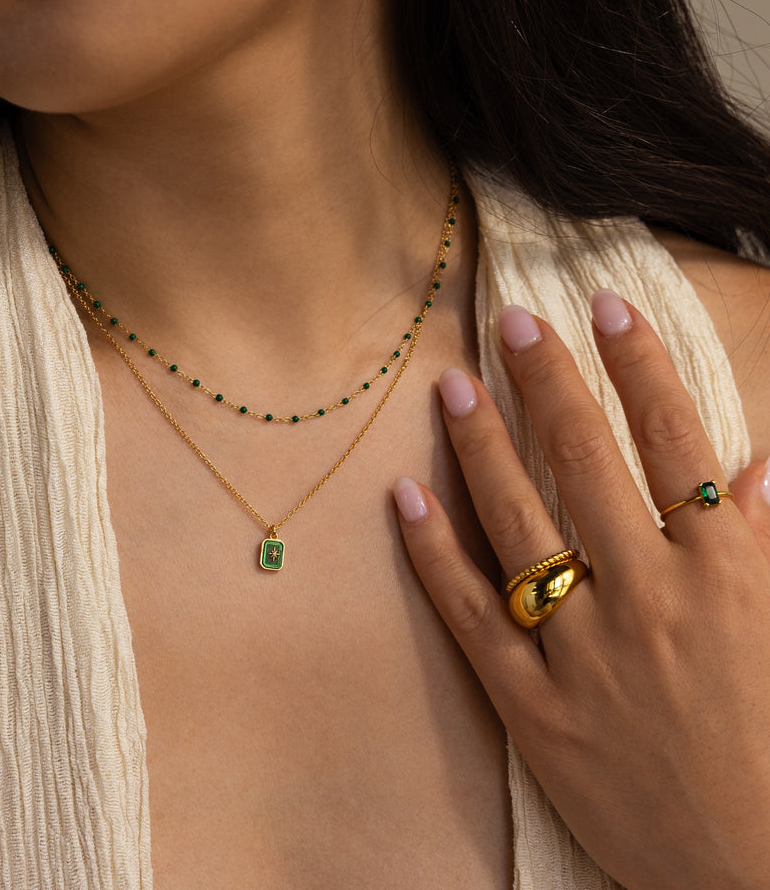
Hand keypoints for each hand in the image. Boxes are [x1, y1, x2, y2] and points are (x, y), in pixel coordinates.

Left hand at [394, 290, 769, 889]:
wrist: (758, 878)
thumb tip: (759, 465)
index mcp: (727, 572)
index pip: (672, 438)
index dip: (636, 362)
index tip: (602, 304)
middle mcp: (649, 597)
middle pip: (586, 461)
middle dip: (548, 380)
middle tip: (512, 319)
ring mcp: (583, 651)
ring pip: (520, 522)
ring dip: (482, 444)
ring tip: (453, 383)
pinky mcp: (533, 707)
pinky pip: (471, 615)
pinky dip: (433, 552)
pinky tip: (402, 496)